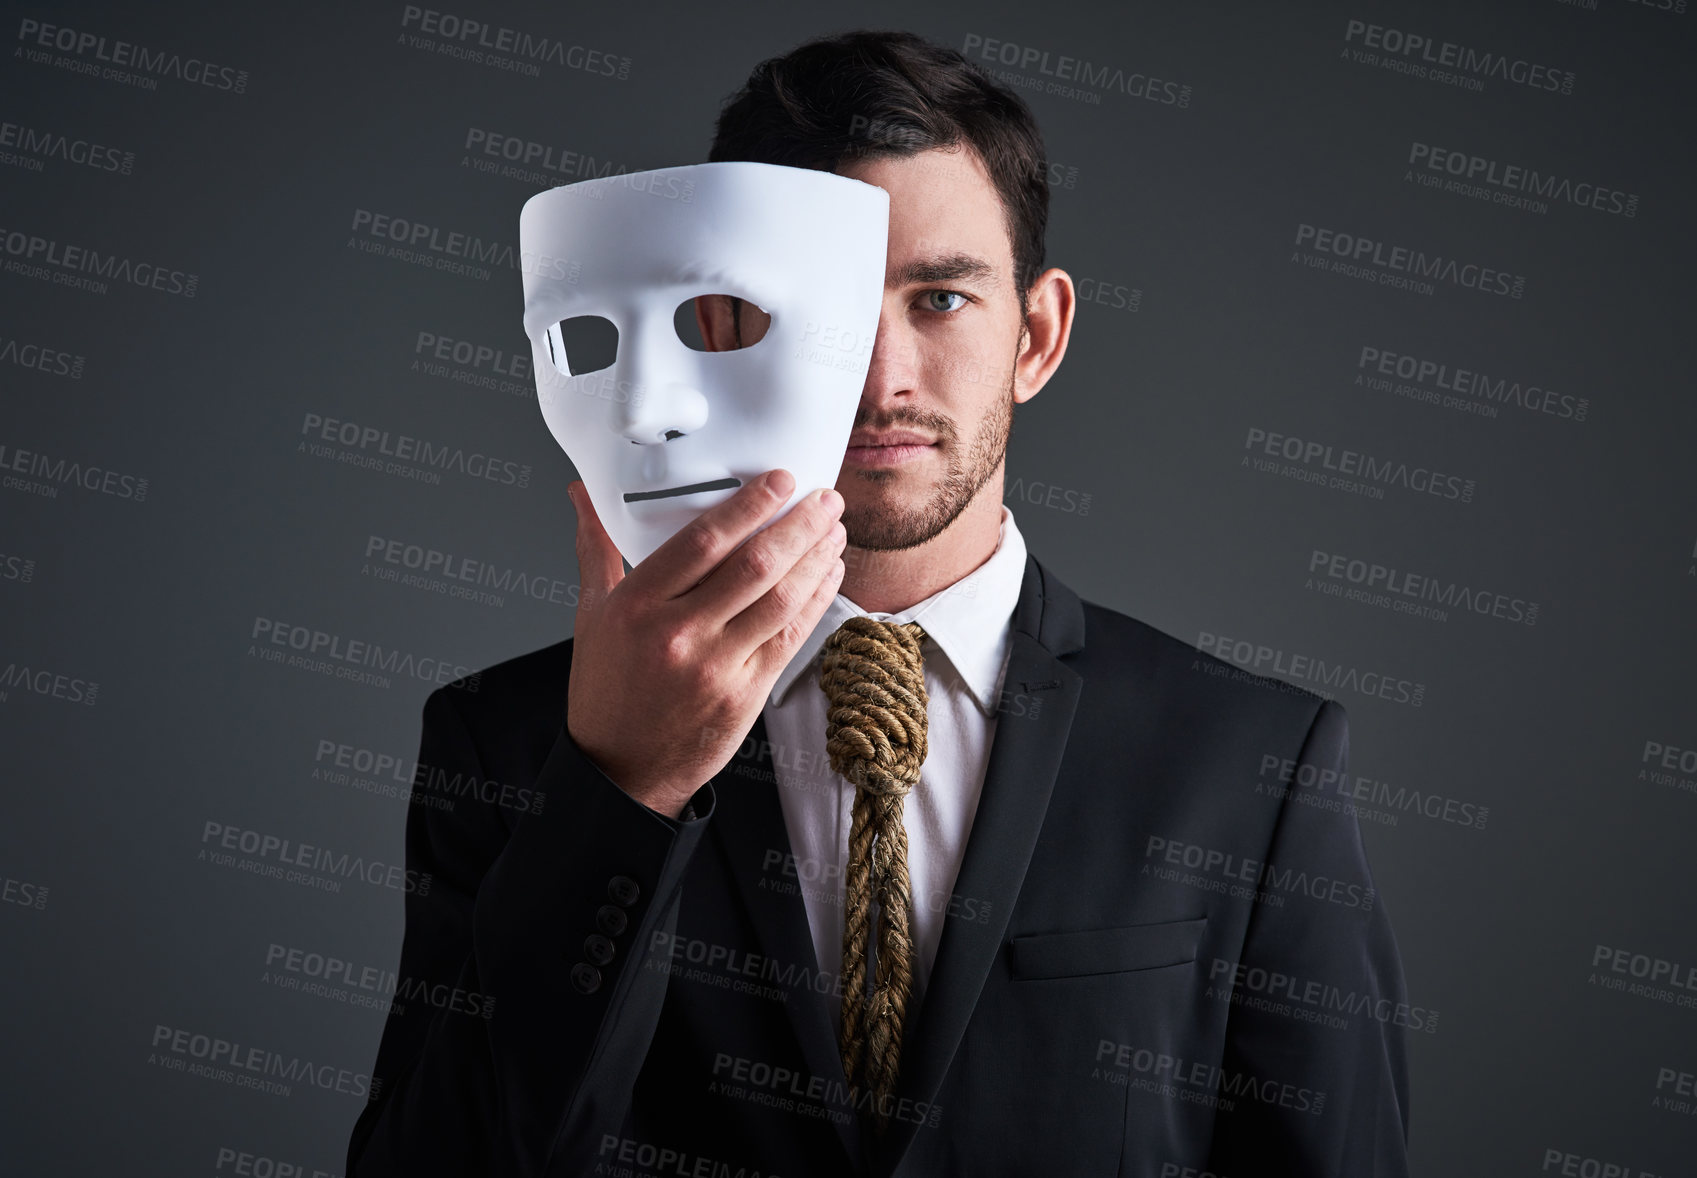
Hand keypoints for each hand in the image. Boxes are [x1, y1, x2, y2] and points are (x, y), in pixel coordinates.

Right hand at [565, 470, 845, 818]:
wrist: (622, 768)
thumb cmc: (607, 689)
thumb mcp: (593, 613)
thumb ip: (598, 547)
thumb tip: (583, 491)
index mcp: (637, 606)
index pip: (702, 541)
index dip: (749, 505)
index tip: (780, 480)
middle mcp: (678, 634)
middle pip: (753, 566)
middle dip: (799, 526)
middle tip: (825, 498)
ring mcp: (716, 667)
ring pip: (780, 600)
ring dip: (816, 560)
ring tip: (834, 530)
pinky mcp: (746, 693)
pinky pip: (790, 637)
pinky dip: (815, 600)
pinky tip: (828, 574)